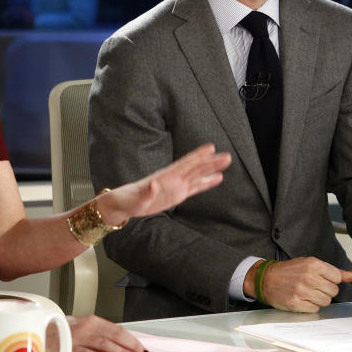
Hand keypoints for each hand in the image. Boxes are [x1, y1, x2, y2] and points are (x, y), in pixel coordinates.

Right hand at [47, 315, 148, 351]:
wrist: (40, 331)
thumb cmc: (63, 331)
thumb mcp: (84, 327)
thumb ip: (100, 334)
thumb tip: (121, 344)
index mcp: (92, 320)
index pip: (117, 329)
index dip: (131, 339)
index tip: (141, 347)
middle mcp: (87, 327)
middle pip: (114, 336)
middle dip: (130, 346)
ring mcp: (78, 337)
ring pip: (104, 343)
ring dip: (119, 351)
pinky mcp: (68, 348)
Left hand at [98, 144, 231, 224]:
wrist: (124, 204)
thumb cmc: (128, 200)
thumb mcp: (136, 199)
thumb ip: (146, 193)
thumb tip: (154, 185)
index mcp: (164, 178)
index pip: (184, 165)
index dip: (197, 156)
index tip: (210, 148)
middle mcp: (173, 179)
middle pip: (195, 169)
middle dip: (210, 162)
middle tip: (227, 156)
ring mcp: (176, 186)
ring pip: (198, 176)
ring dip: (212, 170)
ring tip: (226, 162)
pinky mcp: (177, 194)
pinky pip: (195, 188)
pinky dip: (206, 183)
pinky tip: (218, 178)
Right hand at [254, 257, 351, 312]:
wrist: (265, 279)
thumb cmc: (287, 271)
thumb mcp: (309, 264)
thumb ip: (333, 271)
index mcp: (313, 265)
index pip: (337, 278)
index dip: (331, 280)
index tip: (322, 280)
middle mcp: (308, 277)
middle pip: (333, 291)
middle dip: (325, 290)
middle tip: (313, 286)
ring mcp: (302, 291)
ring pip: (325, 301)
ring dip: (318, 299)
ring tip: (307, 293)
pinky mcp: (296, 303)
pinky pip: (315, 309)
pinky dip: (310, 306)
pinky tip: (302, 299)